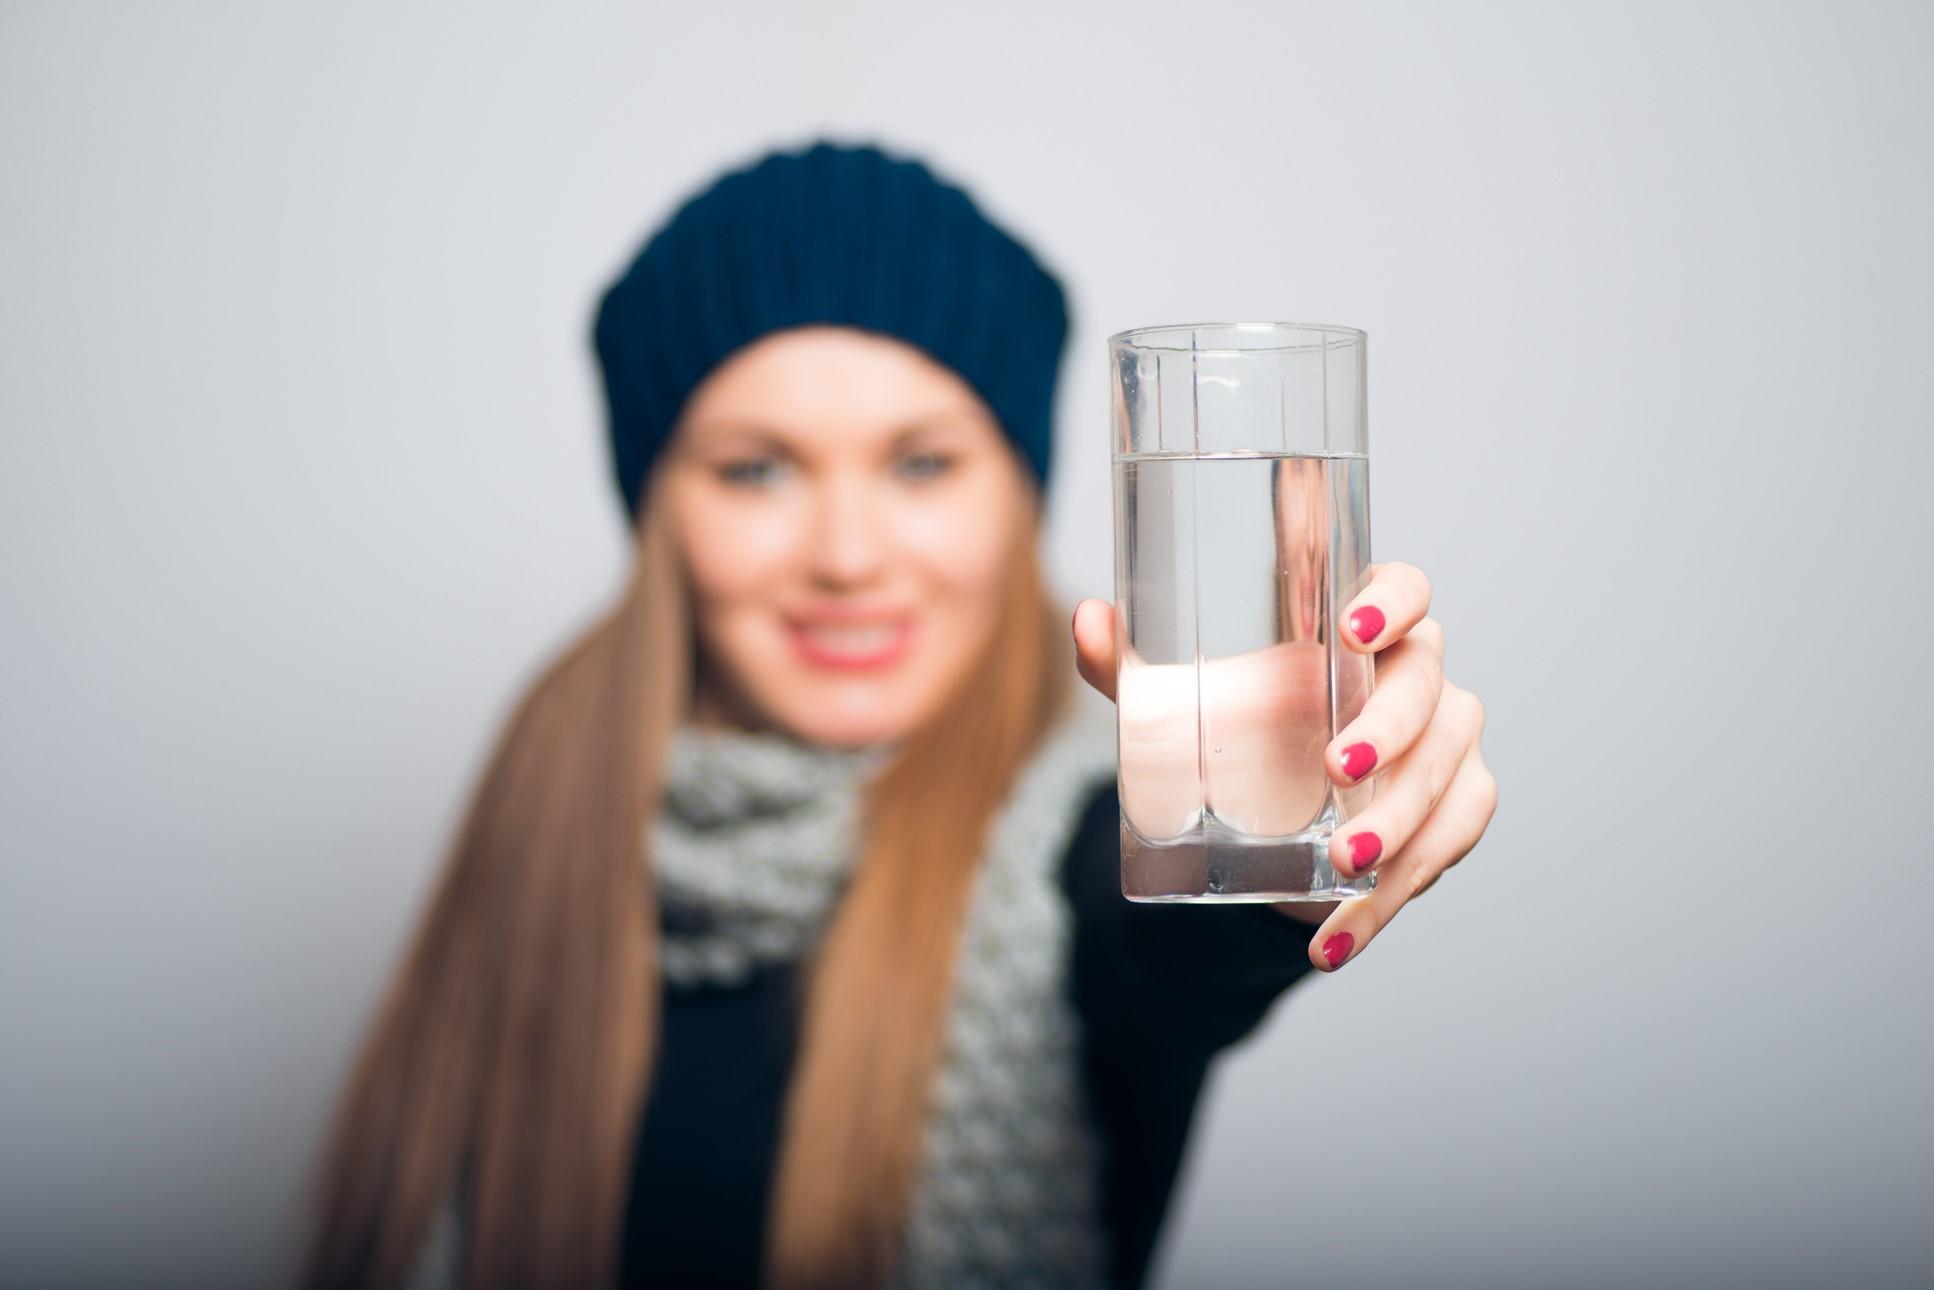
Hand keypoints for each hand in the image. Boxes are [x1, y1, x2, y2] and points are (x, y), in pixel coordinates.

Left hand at [1071, 561, 1496, 973]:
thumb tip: (1086, 619)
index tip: (1352, 630)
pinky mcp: (1455, 808)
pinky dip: (1391, 899)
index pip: (1407, 589)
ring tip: (1344, 864)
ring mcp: (1446, 743)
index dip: (1394, 601)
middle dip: (1388, 731)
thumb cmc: (1244, 732)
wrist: (1273, 818)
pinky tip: (1339, 936)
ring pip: (1445, 775)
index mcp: (1364, 629)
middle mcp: (1420, 676)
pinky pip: (1444, 848)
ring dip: (1399, 825)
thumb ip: (1130, 664)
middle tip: (1335, 771)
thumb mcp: (1181, 701)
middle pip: (1427, 688)